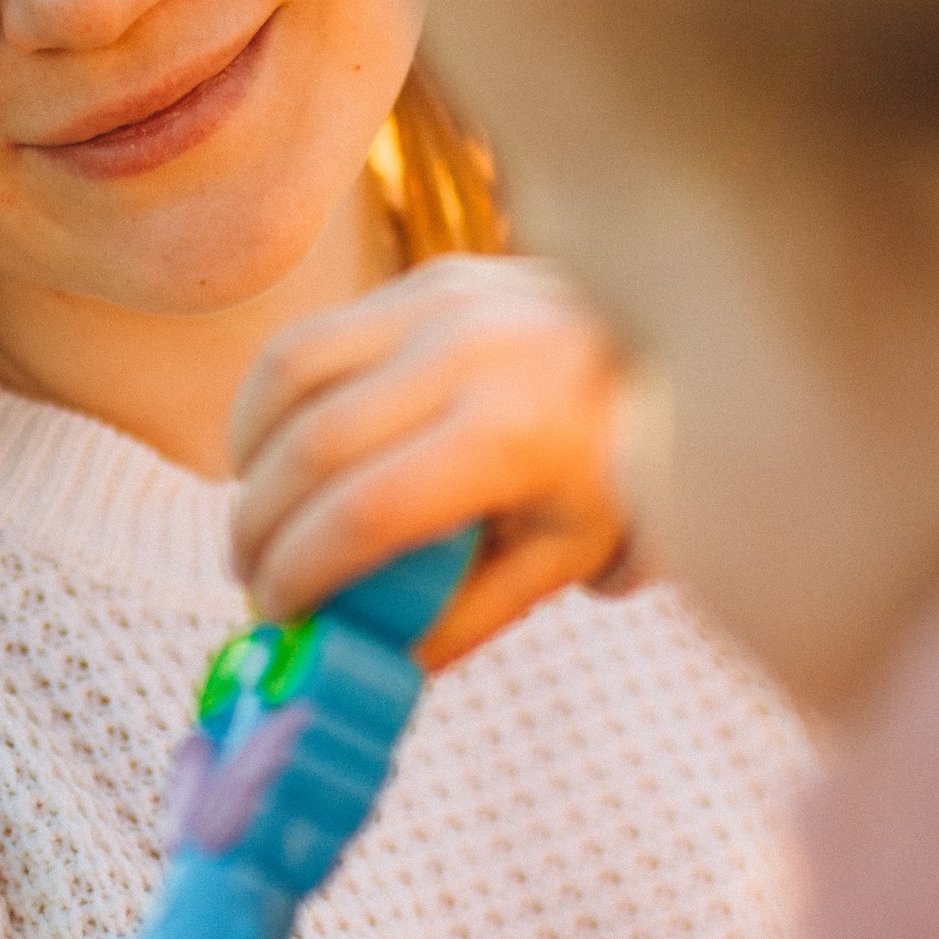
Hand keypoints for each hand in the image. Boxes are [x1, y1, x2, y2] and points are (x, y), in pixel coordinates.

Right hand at [229, 256, 631, 671]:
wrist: (689, 350)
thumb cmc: (625, 468)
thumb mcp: (564, 557)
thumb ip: (469, 613)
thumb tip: (372, 661)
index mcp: (515, 435)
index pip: (368, 511)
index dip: (303, 571)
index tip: (278, 613)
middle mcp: (472, 354)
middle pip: (313, 446)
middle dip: (260, 527)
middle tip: (251, 580)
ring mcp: (445, 302)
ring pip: (292, 372)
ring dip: (249, 456)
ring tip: (254, 514)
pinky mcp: (431, 277)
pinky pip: (318, 336)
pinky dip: (276, 400)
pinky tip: (275, 451)